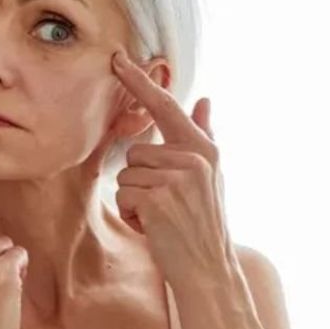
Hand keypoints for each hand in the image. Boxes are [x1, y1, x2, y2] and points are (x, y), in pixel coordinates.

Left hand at [110, 50, 234, 286]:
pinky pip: (124, 195)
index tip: (117, 59)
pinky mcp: (158, 199)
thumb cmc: (206, 224)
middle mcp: (193, 158)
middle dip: (141, 180)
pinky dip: (132, 216)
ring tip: (162, 218)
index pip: (166, 107)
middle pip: (136, 152)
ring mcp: (176, 178)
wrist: (209, 270)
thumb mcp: (212, 176)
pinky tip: (155, 229)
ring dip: (135, 200)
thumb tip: (204, 99)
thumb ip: (205, 135)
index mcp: (204, 148)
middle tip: (168, 206)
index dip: (139, 82)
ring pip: (126, 175)